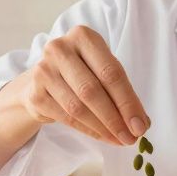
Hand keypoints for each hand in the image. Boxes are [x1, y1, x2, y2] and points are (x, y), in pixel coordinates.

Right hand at [17, 25, 148, 145]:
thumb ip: (122, 93)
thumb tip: (142, 124)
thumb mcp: (102, 72)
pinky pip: (66, 117)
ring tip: (119, 139)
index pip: (111, 72)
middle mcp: (60, 49)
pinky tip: (101, 136)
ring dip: (102, 128)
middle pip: (93, 90)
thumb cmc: (80, 73)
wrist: (41, 81)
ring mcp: (43, 70)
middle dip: (115, 118)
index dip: (128, 102)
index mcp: (83, 36)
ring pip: (78, 107)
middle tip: (131, 138)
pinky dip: (88, 130)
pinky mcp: (35, 93)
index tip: (141, 125)